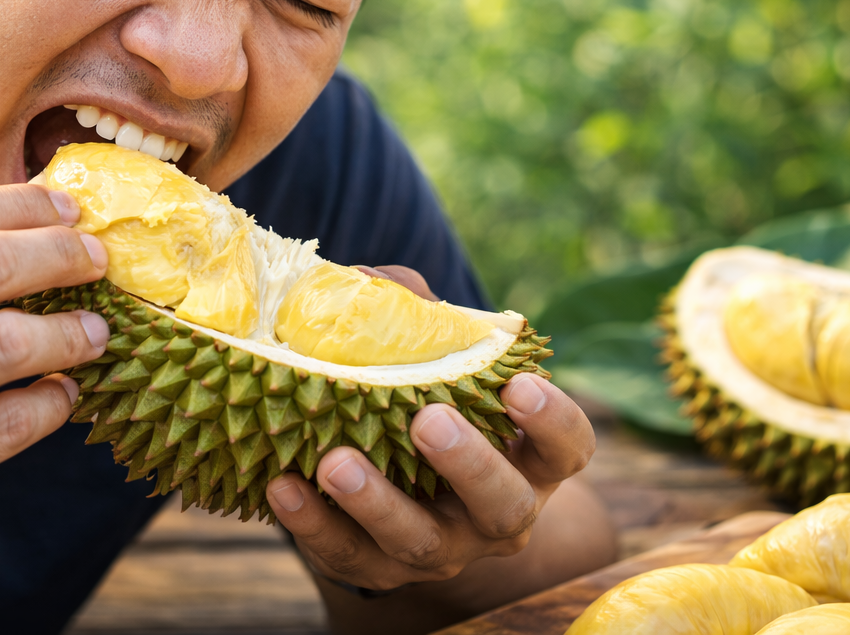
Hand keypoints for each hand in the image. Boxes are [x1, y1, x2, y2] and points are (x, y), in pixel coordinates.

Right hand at [0, 183, 110, 572]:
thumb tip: (28, 222)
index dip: (26, 206)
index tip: (69, 210)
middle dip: (63, 255)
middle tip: (97, 258)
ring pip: (11, 346)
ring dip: (72, 333)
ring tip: (93, 330)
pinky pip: (10, 423)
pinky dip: (52, 402)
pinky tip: (59, 393)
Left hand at [264, 267, 594, 590]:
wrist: (397, 491)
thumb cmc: (426, 403)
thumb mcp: (437, 365)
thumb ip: (416, 318)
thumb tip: (364, 279)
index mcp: (527, 459)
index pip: (567, 449)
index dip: (554, 422)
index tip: (519, 384)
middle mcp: (497, 513)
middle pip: (504, 506)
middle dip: (468, 466)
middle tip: (428, 421)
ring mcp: (443, 549)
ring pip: (421, 542)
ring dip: (377, 503)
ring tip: (336, 462)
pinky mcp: (382, 571)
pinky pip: (350, 558)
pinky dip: (314, 525)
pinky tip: (282, 487)